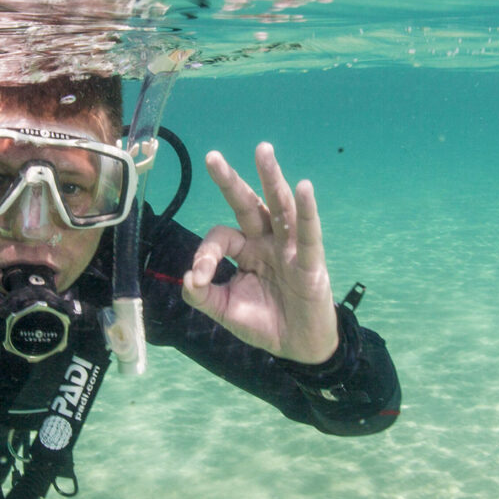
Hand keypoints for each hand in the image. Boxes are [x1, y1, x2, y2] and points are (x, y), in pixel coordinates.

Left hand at [181, 141, 339, 363]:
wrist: (299, 347)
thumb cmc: (264, 322)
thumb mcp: (225, 312)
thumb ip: (203, 296)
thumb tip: (188, 277)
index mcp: (245, 250)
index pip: (221, 237)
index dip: (207, 254)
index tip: (201, 278)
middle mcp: (266, 241)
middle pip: (247, 204)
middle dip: (230, 181)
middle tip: (211, 157)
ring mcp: (290, 248)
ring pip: (279, 207)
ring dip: (271, 178)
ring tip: (262, 150)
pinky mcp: (311, 262)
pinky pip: (309, 233)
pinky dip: (307, 210)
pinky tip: (304, 187)